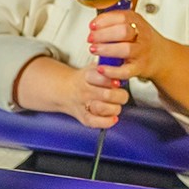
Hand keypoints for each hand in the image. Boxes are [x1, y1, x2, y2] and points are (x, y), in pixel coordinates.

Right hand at [13, 56, 127, 127]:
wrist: (66, 90)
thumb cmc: (86, 79)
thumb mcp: (94, 67)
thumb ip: (108, 66)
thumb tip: (123, 66)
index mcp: (87, 76)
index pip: (103, 78)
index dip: (113, 80)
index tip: (118, 81)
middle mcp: (85, 91)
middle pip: (107, 95)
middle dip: (119, 95)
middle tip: (120, 94)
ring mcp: (83, 105)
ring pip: (104, 109)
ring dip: (115, 107)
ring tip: (115, 104)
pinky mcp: (84, 117)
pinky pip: (96, 122)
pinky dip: (107, 121)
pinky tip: (113, 117)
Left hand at [87, 9, 162, 82]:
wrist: (161, 58)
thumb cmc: (142, 40)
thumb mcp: (133, 24)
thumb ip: (115, 21)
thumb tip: (94, 23)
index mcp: (138, 23)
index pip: (122, 17)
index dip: (104, 20)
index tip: (92, 25)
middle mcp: (141, 36)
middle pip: (124, 31)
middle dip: (103, 34)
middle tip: (91, 38)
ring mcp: (141, 53)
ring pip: (125, 49)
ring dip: (106, 49)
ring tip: (93, 49)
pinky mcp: (138, 68)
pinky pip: (125, 71)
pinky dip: (112, 71)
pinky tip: (101, 68)